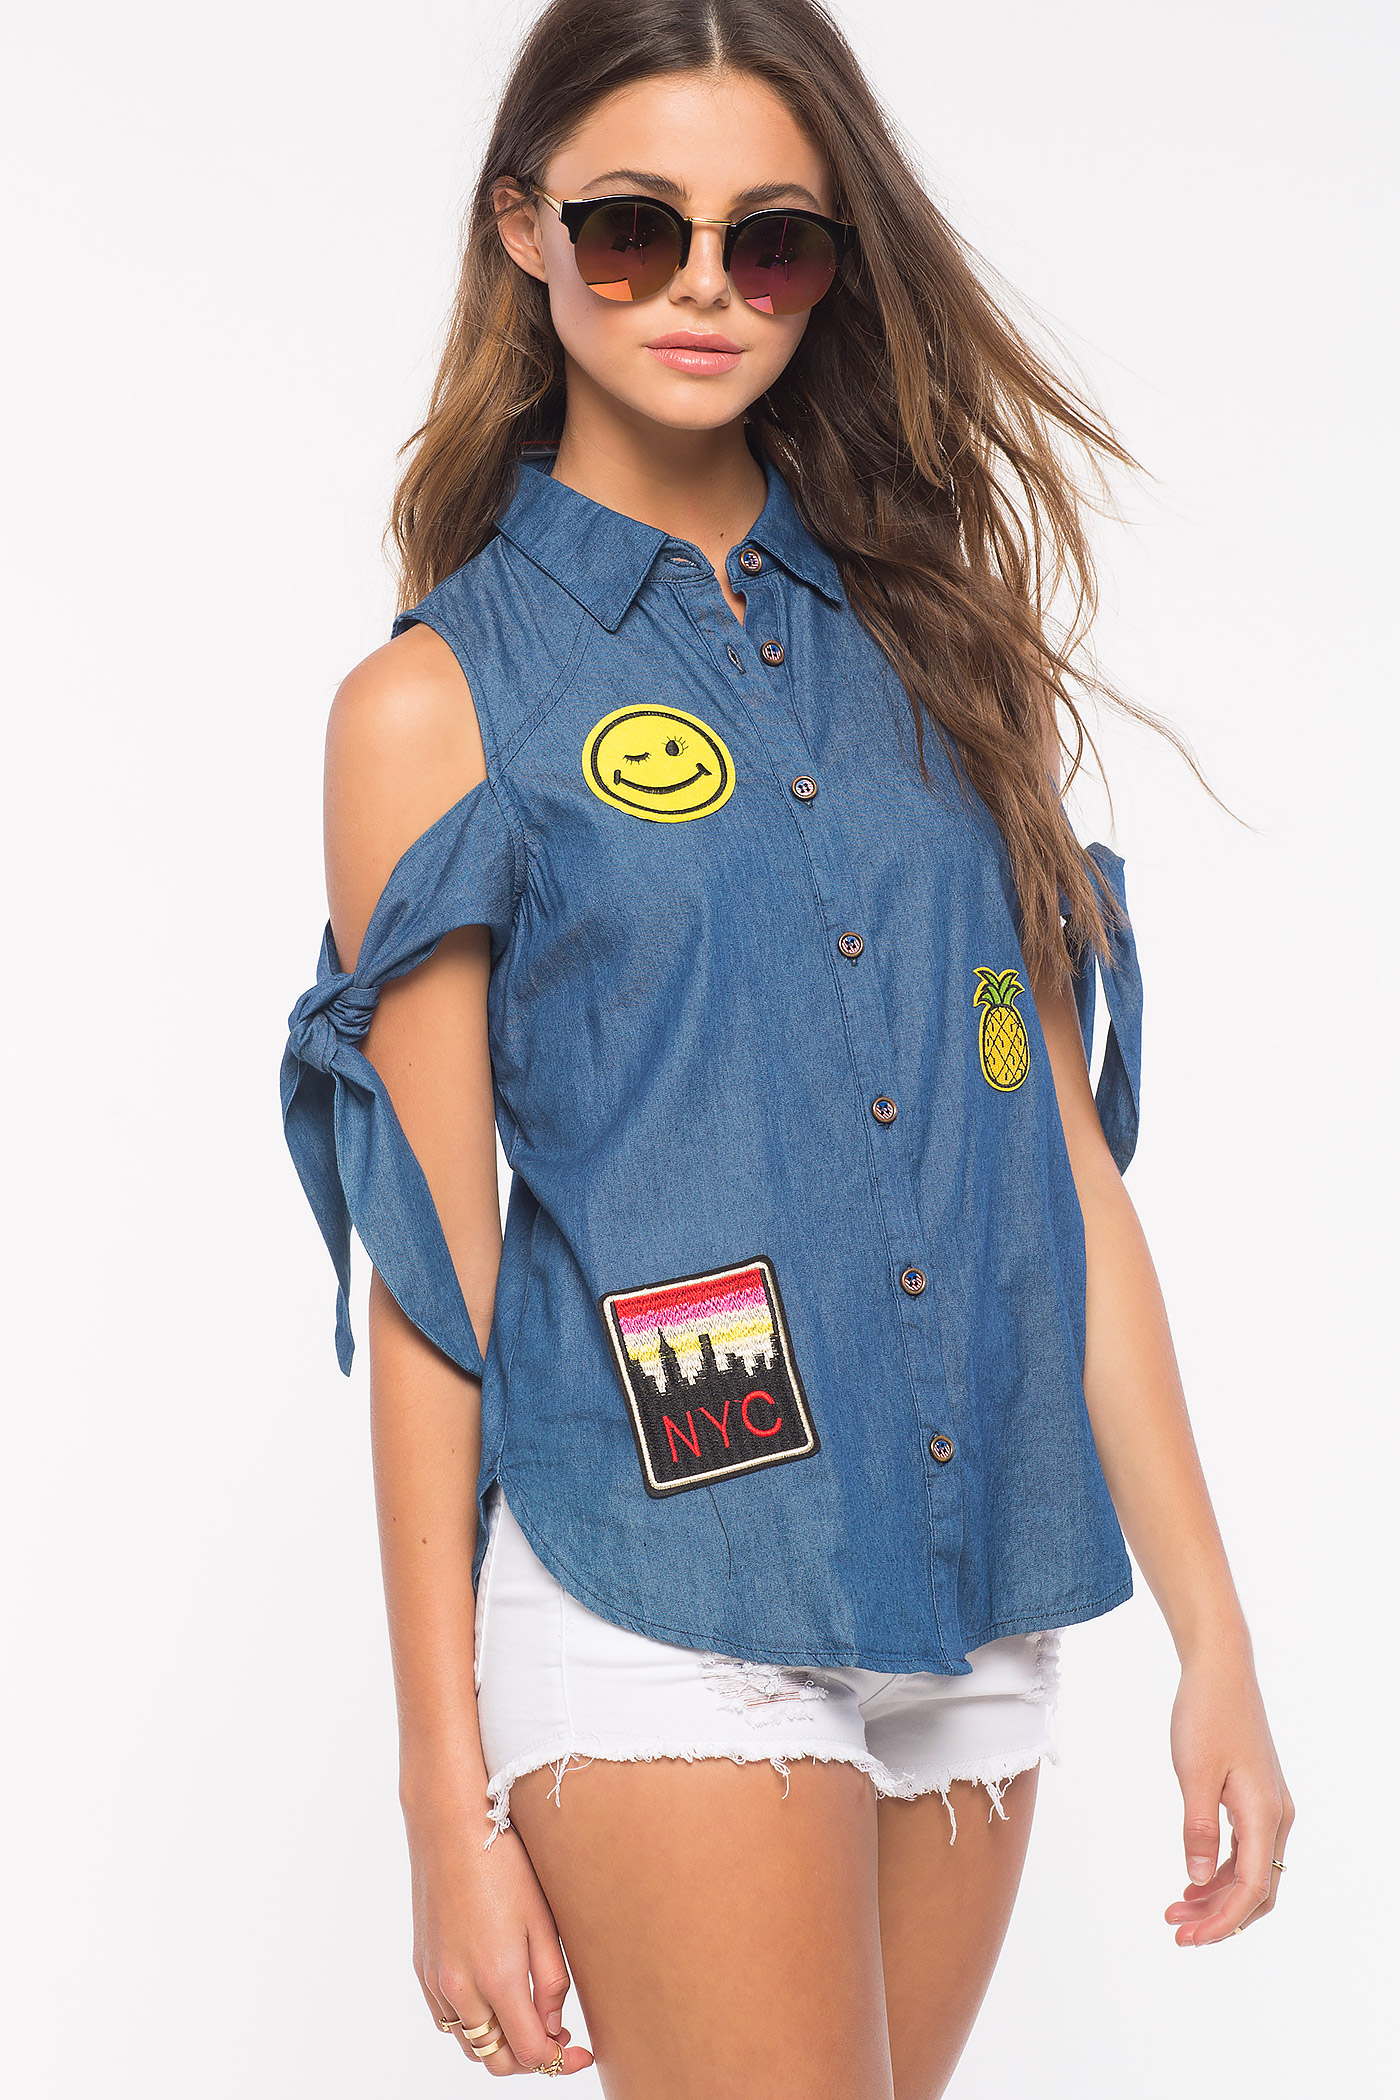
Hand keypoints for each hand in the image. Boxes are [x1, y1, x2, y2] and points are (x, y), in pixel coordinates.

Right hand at [408, 1798, 595, 2075]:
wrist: (451, 1824)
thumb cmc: (504, 1861)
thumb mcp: (543, 1919)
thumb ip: (551, 1981)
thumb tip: (553, 2025)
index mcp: (498, 1977)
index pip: (530, 2053)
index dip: (561, 2062)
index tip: (582, 2052)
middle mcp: (461, 1988)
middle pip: (497, 2060)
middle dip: (530, 2059)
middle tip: (557, 2035)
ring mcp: (436, 1981)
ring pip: (470, 2043)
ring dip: (501, 2043)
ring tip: (529, 2014)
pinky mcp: (422, 1968)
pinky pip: (448, 2019)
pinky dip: (474, 2023)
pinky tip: (495, 1994)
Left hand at [1165, 1649, 1293, 1945]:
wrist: (1221, 1669)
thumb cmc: (1206, 1713)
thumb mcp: (1194, 1773)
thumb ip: (1197, 1829)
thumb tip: (1196, 1878)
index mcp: (1264, 1814)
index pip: (1250, 1889)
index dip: (1220, 1921)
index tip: (1187, 1937)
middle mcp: (1276, 1816)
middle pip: (1257, 1889)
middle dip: (1219, 1916)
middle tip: (1177, 1930)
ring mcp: (1269, 1806)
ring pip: (1251, 1870)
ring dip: (1217, 1895)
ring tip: (1177, 1907)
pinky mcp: (1257, 1796)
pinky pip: (1246, 1848)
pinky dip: (1222, 1869)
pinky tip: (1194, 1877)